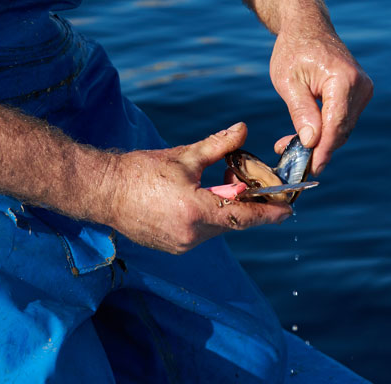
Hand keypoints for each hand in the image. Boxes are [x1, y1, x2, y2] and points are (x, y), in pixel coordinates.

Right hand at [89, 122, 291, 254]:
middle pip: (232, 222)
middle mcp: (190, 235)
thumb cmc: (141, 171)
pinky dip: (207, 218)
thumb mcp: (184, 156)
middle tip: (245, 182)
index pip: (244, 216)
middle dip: (244, 204)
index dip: (268, 213)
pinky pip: (201, 234)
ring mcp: (180, 245)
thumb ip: (218, 147)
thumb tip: (243, 130)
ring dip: (224, 210)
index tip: (288, 210)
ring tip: (216, 186)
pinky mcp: (172, 247)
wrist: (102, 191)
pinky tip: (199, 199)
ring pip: (217, 228)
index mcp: (195, 211)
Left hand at [269, 23, 372, 174]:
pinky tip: (304, 133)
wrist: (308, 29)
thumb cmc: (294, 51)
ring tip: (289, 142)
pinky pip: (343, 121)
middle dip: (317, 148)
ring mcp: (363, 91)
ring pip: (342, 129)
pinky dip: (325, 131)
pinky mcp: (360, 95)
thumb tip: (311, 142)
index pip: (336, 124)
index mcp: (343, 80)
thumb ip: (301, 112)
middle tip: (287, 154)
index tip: (312, 168)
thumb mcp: (288, 82)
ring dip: (319, 141)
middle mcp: (360, 86)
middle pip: (341, 130)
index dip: (324, 150)